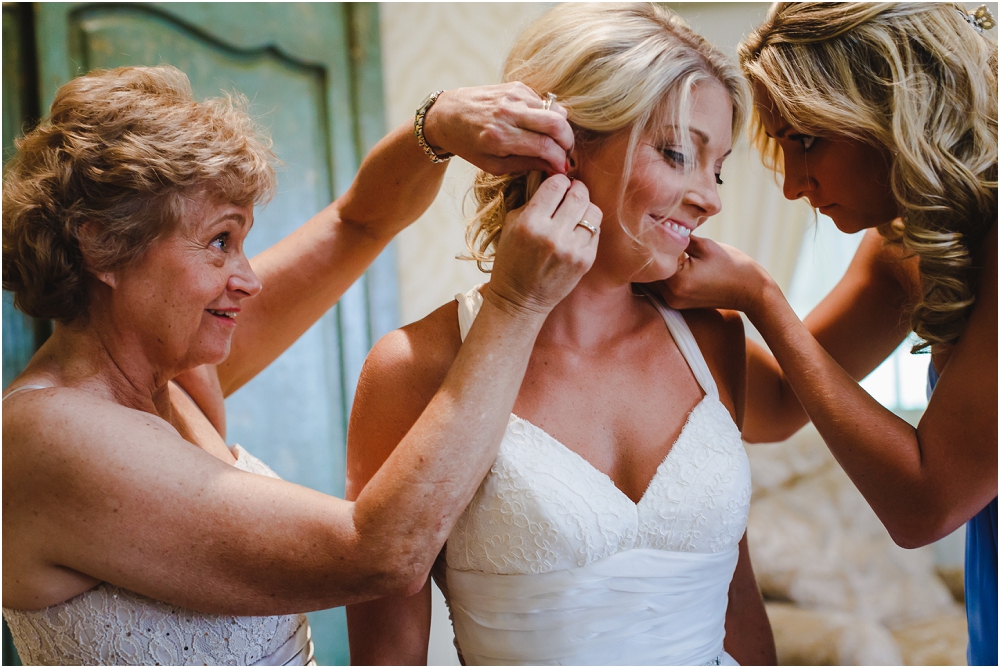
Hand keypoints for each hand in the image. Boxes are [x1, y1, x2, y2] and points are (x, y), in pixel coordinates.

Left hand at [423, 84, 573, 174]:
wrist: (447, 115)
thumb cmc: (469, 145)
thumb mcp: (493, 165)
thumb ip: (526, 164)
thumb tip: (556, 167)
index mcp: (499, 137)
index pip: (545, 146)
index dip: (560, 159)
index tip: (564, 168)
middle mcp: (507, 113)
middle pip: (556, 124)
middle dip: (568, 141)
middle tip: (567, 153)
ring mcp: (512, 96)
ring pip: (554, 110)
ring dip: (561, 128)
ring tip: (556, 142)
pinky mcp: (515, 86)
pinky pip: (544, 101)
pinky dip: (549, 115)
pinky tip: (540, 126)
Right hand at [486, 175, 600, 315]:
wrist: (520, 299)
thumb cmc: (512, 259)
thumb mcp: (511, 225)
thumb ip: (532, 202)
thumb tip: (555, 182)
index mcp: (530, 223)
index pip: (556, 185)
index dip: (559, 181)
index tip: (558, 185)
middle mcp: (553, 235)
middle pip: (579, 195)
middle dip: (577, 189)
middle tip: (572, 192)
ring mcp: (572, 249)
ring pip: (593, 211)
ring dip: (585, 207)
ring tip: (575, 212)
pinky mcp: (585, 261)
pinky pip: (596, 231)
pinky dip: (587, 227)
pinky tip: (576, 232)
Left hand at [658, 235, 772, 315]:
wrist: (751, 291)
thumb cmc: (732, 265)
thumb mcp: (705, 245)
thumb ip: (680, 237)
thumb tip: (663, 226)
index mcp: (676, 280)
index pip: (651, 258)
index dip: (652, 242)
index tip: (654, 228)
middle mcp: (671, 295)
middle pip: (648, 273)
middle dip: (650, 255)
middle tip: (653, 237)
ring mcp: (674, 302)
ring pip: (653, 281)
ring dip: (656, 265)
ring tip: (662, 248)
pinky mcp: (678, 303)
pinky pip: (662, 287)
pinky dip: (664, 274)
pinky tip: (671, 260)